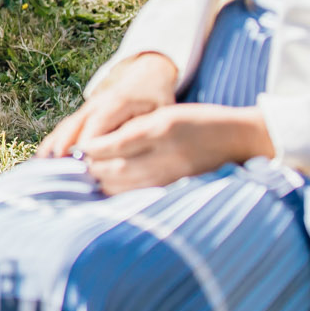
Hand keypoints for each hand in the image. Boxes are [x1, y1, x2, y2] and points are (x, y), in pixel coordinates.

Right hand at [38, 51, 177, 158]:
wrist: (145, 75)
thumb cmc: (156, 99)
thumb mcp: (159, 113)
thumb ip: (146, 131)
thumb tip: (138, 158)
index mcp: (117, 102)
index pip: (98, 123)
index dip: (88, 142)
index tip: (82, 164)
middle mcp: (96, 104)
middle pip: (75, 126)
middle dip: (65, 148)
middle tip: (58, 172)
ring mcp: (85, 109)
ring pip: (65, 128)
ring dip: (53, 147)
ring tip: (42, 169)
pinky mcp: (81, 115)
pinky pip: (63, 129)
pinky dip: (51, 144)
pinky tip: (41, 160)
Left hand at [76, 104, 276, 195]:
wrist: (238, 139)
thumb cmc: (199, 121)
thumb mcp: (165, 116)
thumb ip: (133, 129)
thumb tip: (97, 145)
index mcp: (159, 131)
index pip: (114, 144)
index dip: (90, 150)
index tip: (73, 150)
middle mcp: (164, 156)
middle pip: (115, 170)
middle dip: (90, 170)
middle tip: (71, 169)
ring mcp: (170, 176)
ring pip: (125, 186)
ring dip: (101, 184)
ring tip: (84, 181)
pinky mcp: (175, 188)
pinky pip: (141, 195)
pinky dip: (121, 194)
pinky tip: (110, 192)